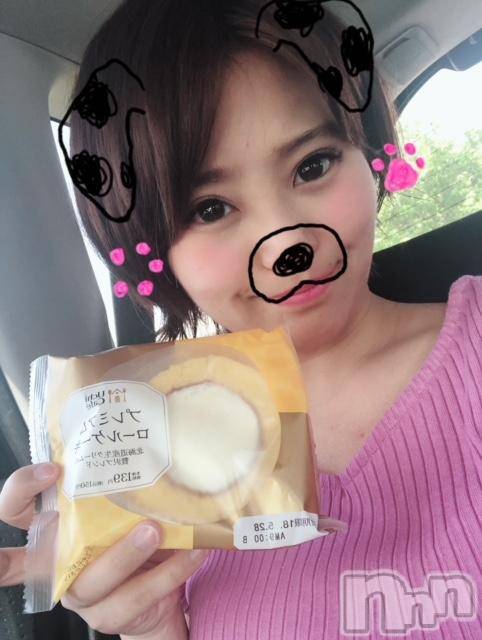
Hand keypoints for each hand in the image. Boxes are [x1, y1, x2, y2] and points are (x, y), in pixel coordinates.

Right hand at [0, 463, 208, 638]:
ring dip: (126, 553)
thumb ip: (122, 486)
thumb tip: (151, 438)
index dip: (22, 491)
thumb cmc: (133, 535)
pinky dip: (168, 573)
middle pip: (38, 558)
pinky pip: (137, 596)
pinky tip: (191, 552)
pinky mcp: (109, 615)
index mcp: (55, 531)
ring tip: (155, 530)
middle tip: (113, 512)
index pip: (15, 511)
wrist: (156, 593)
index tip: (53, 470)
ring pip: (93, 580)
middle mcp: (60, 563)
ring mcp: (81, 594)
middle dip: (57, 534)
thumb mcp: (123, 509)